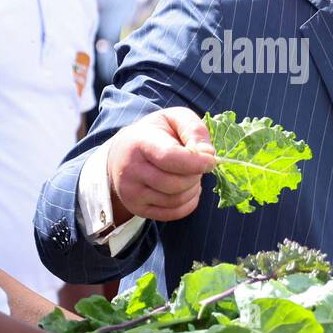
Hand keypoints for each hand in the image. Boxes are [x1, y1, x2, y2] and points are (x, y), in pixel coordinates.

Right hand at [106, 108, 216, 223]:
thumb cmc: (154, 133)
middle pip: (175, 183)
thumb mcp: (173, 119)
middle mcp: (130, 170)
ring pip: (176, 200)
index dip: (196, 162)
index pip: (169, 157)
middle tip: (197, 165)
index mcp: (139, 142)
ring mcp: (131, 193)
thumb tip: (208, 154)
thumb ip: (194, 129)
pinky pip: (173, 213)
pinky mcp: (137, 208)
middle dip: (195, 175)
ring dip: (193, 189)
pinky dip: (188, 203)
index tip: (211, 161)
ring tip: (191, 175)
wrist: (121, 154)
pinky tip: (187, 189)